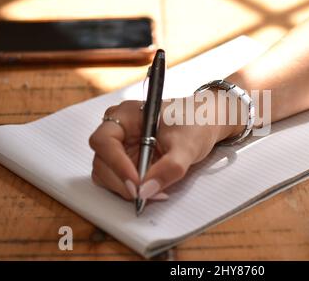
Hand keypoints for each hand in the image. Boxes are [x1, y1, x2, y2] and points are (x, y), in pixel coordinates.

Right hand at [89, 98, 238, 200]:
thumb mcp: (187, 145)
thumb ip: (169, 168)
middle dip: (122, 181)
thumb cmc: (196, 122)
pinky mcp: (128, 161)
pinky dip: (132, 189)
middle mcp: (119, 129)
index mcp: (127, 114)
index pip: (104, 141)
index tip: (136, 181)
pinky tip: (153, 189)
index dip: (116, 164)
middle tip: (145, 194)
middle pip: (102, 161)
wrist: (206, 123)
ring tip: (154, 192)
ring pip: (106, 173)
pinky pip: (119, 179)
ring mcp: (121, 146)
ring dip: (125, 188)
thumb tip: (146, 191)